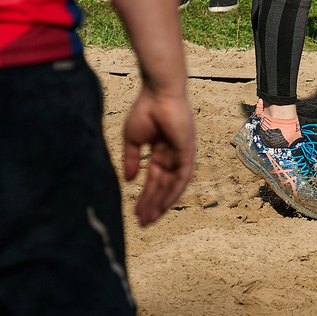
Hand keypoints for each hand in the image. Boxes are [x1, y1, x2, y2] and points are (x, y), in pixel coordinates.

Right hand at [120, 77, 195, 225]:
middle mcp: (173, 155)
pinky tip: (162, 205)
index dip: (145, 196)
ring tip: (149, 219)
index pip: (154, 180)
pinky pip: (182, 177)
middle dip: (152, 205)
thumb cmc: (146, 109)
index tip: (136, 212)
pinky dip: (172, 192)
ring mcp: (182, 154)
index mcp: (161, 152)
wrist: (157, 92)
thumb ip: (131, 160)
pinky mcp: (188, 151)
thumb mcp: (133, 139)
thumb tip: (128, 180)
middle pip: (163, 186)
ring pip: (172, 186)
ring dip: (161, 203)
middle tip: (142, 223)